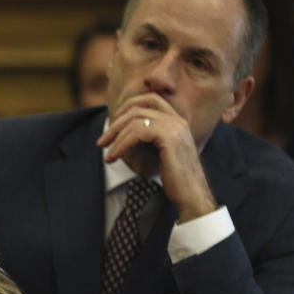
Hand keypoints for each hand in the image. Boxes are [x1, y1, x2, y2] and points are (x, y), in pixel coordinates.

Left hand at [98, 92, 216, 221]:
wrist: (191, 195)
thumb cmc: (173, 179)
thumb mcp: (157, 153)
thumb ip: (145, 138)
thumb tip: (117, 132)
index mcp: (177, 121)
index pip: (150, 98)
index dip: (128, 107)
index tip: (112, 125)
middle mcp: (178, 120)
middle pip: (139, 107)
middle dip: (116, 123)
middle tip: (102, 142)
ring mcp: (175, 126)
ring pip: (135, 120)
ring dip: (115, 136)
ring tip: (106, 154)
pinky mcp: (169, 137)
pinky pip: (137, 132)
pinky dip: (120, 144)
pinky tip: (113, 157)